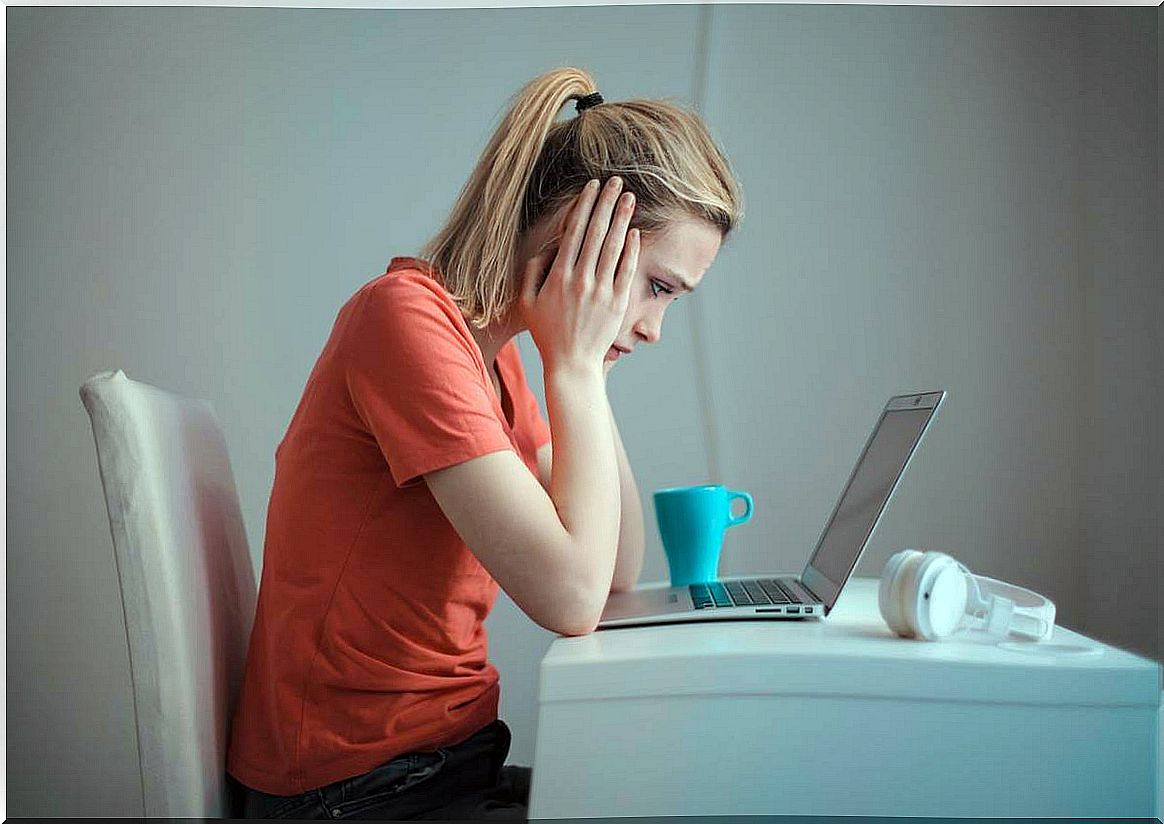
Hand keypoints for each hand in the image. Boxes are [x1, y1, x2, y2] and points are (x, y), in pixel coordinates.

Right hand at [519, 177, 639, 375]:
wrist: (571, 364)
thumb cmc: (547, 333)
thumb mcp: (527, 302)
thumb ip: (532, 272)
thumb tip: (546, 248)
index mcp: (558, 276)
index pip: (573, 232)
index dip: (584, 206)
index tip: (591, 187)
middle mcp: (580, 280)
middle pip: (595, 232)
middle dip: (605, 203)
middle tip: (615, 181)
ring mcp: (601, 291)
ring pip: (613, 247)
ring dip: (621, 219)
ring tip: (628, 197)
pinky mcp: (617, 303)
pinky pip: (626, 270)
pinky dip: (631, 249)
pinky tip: (635, 231)